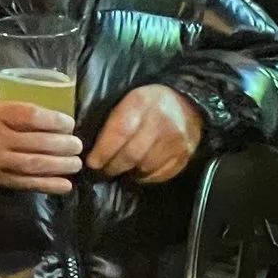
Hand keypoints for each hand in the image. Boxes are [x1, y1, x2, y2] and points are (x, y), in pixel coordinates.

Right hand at [0, 94, 81, 192]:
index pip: (30, 116)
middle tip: (78, 145)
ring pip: (34, 164)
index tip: (69, 123)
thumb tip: (42, 114)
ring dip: (60, 165)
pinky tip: (65, 185)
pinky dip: (47, 185)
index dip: (54, 120)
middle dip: (63, 144)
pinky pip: (25, 183)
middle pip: (37, 142)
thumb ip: (11, 107)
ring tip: (76, 163)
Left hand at [86, 83, 201, 183]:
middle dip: (112, 167)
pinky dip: (146, 177)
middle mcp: (160, 122)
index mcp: (140, 104)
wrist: (186, 102)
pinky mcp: (184, 154)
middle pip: (132, 154)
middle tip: (103, 171)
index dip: (103, 151)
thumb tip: (91, 146)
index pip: (119, 132)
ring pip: (146, 166)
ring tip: (119, 171)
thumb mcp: (127, 100)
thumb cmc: (148, 103)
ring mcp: (175, 140)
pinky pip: (161, 174)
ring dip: (128, 173)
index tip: (93, 163)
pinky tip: (138, 173)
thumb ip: (112, 120)